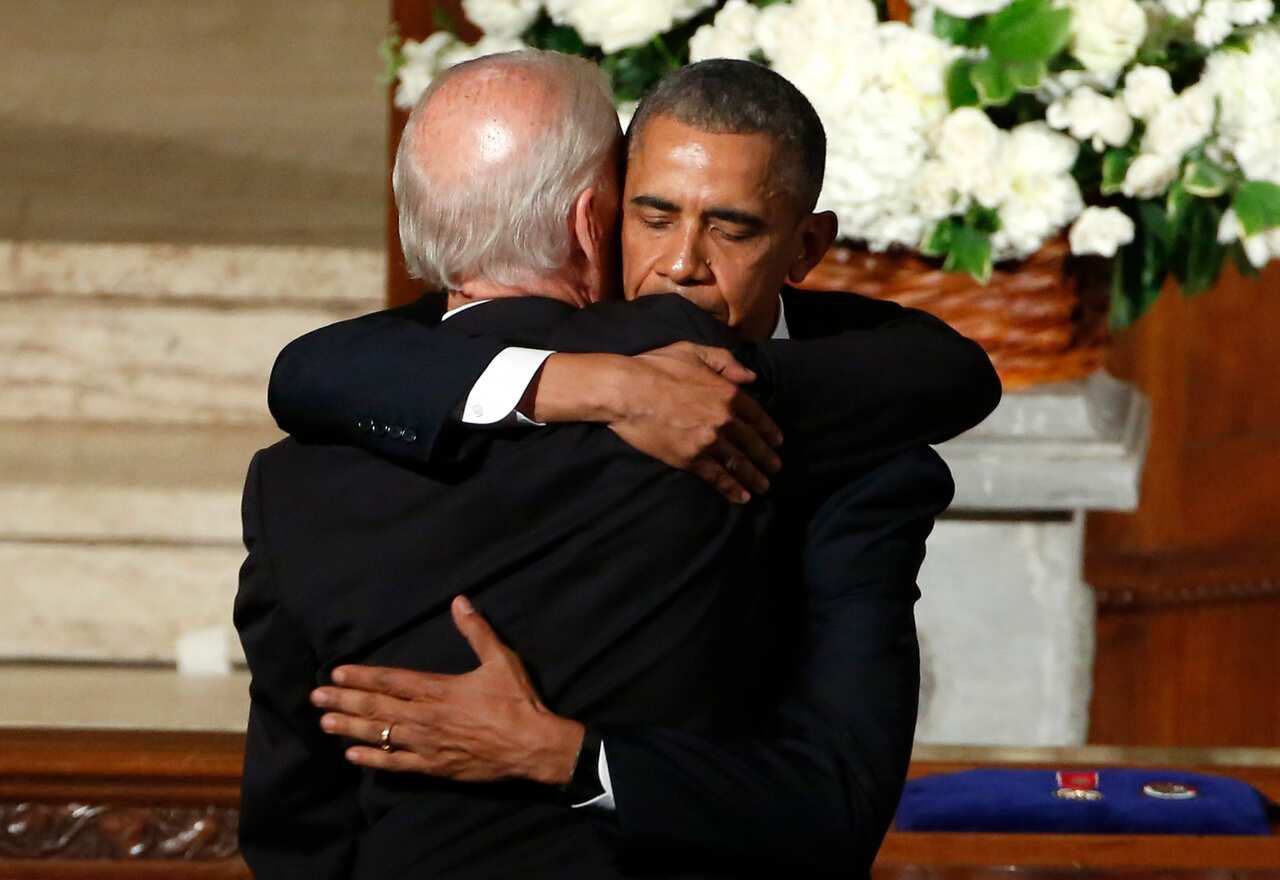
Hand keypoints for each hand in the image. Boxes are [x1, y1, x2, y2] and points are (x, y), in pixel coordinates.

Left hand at [310, 596, 583, 785]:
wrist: (533, 746)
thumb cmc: (517, 702)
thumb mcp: (501, 660)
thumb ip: (477, 631)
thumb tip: (460, 601)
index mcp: (439, 689)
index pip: (391, 681)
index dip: (362, 676)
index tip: (337, 672)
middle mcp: (427, 717)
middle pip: (378, 707)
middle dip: (345, 700)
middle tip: (316, 697)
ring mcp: (428, 744)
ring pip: (381, 735)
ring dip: (351, 727)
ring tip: (325, 722)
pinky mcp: (435, 767)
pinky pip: (397, 764)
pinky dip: (374, 759)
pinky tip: (353, 755)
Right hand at [609, 342, 783, 503]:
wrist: (627, 391)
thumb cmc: (656, 367)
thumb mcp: (694, 352)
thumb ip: (725, 361)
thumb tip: (751, 377)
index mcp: (728, 393)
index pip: (758, 415)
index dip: (769, 430)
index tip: (777, 441)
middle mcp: (724, 419)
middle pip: (752, 443)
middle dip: (766, 457)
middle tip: (775, 467)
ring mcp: (708, 441)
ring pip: (738, 463)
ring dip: (754, 476)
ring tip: (764, 486)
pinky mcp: (690, 458)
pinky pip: (716, 477)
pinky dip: (731, 488)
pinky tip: (741, 497)